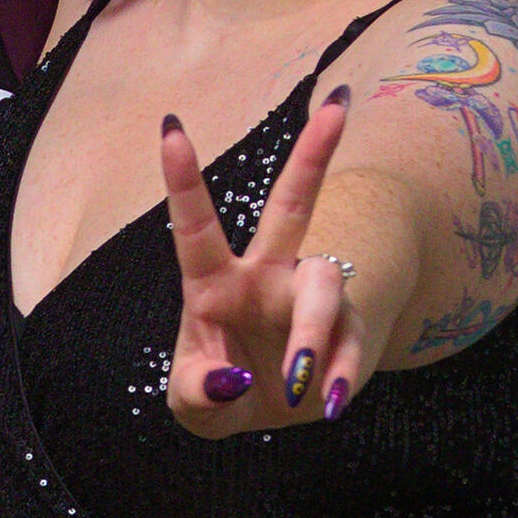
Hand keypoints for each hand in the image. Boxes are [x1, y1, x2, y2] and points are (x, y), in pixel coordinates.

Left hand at [162, 86, 363, 438]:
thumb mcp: (194, 405)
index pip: (195, 227)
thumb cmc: (218, 390)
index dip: (183, 179)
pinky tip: (325, 403)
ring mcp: (309, 297)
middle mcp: (266, 275)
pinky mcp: (346, 328)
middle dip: (314, 155)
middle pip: (293, 205)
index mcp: (214, 282)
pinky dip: (336, 376)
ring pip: (323, 286)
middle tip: (337, 104)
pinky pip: (347, 343)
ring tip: (301, 384)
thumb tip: (229, 380)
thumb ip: (199, 392)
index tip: (171, 128)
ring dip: (312, 333)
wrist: (270, 412)